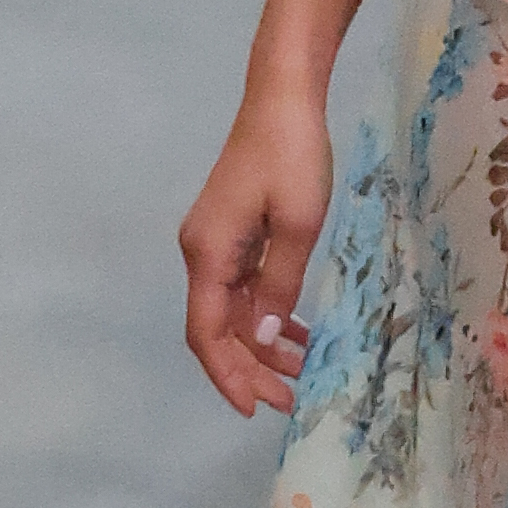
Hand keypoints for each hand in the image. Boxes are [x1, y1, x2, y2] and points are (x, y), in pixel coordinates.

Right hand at [181, 85, 335, 418]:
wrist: (283, 98)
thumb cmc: (292, 156)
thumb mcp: (297, 225)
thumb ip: (280, 286)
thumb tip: (263, 339)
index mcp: (208, 254)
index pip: (207, 333)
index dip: (227, 375)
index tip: (253, 409)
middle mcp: (202, 253)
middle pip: (216, 328)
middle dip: (248, 369)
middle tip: (290, 400)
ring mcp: (216, 243)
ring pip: (233, 311)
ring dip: (262, 344)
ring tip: (304, 369)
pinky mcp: (234, 232)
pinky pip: (245, 288)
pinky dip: (267, 314)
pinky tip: (298, 331)